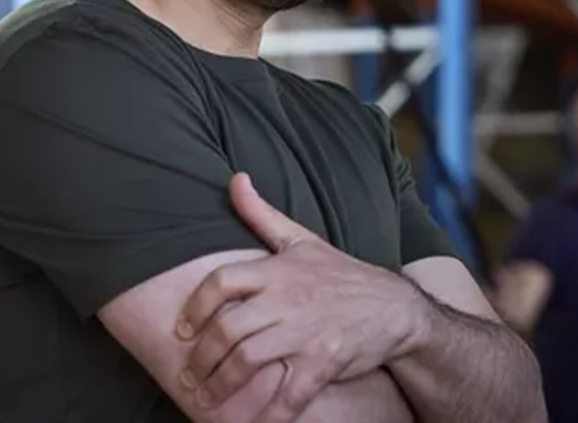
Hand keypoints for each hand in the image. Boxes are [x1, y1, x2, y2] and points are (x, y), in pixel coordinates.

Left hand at [175, 174, 430, 421]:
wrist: (395, 308)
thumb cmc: (341, 274)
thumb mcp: (301, 239)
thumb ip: (261, 214)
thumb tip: (235, 179)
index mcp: (277, 269)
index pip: (222, 282)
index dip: (195, 308)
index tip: (182, 330)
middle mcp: (288, 299)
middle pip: (228, 329)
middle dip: (200, 359)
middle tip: (187, 377)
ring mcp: (306, 332)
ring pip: (249, 361)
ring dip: (220, 385)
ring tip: (205, 399)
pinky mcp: (325, 361)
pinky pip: (290, 394)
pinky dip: (268, 414)